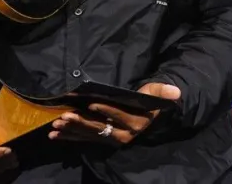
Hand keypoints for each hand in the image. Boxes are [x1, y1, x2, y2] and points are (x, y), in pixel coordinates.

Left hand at [48, 82, 181, 145]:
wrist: (152, 118)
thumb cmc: (152, 102)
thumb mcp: (156, 95)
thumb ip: (161, 92)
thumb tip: (176, 91)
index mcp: (136, 122)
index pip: (119, 115)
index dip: (106, 110)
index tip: (91, 105)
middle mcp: (124, 134)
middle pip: (100, 128)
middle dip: (81, 123)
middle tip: (64, 117)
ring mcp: (112, 138)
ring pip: (90, 135)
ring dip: (72, 131)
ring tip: (55, 128)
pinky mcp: (103, 139)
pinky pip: (85, 139)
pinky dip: (70, 137)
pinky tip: (55, 135)